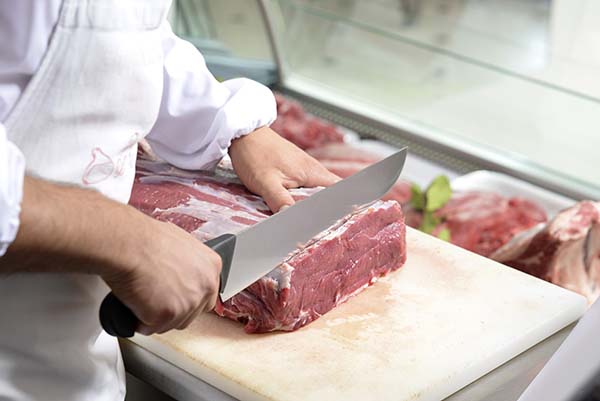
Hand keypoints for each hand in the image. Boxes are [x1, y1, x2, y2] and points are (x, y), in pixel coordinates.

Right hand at [102, 218, 221, 334]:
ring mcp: (188, 303)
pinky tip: (134, 302)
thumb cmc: (146, 239)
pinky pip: (151, 327)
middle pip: (192, 313)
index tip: (175, 296)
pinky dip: (139, 319)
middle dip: (174, 310)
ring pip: (172, 323)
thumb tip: (180, 272)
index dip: (188, 298)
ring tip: (142, 296)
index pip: (207, 295)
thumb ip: (188, 263)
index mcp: (211, 267)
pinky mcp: (167, 315)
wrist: (128, 243)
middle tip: (155, 298)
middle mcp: (205, 286)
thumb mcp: (180, 244)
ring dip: (156, 316)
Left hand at [229, 126, 339, 211]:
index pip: (341, 191)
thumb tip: (292, 221)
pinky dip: (305, 198)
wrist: (244, 134)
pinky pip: (307, 188)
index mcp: (313, 172)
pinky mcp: (295, 170)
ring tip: (313, 222)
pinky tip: (298, 207)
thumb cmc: (255, 154)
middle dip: (330, 211)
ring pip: (318, 191)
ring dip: (316, 205)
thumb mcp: (266, 182)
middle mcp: (314, 170)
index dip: (345, 207)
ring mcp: (305, 169)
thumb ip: (281, 202)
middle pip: (331, 194)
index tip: (341, 222)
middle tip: (326, 228)